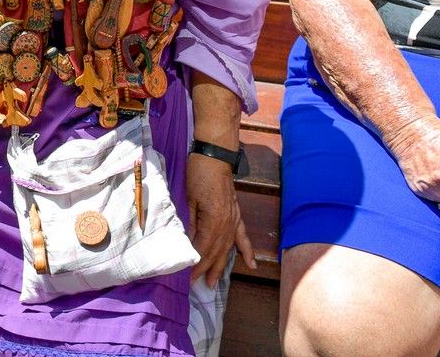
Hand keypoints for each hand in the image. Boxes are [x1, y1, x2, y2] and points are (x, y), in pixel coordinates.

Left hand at [186, 151, 253, 284]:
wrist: (215, 155)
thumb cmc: (198, 173)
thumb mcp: (189, 198)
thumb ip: (191, 222)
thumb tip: (189, 243)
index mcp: (213, 219)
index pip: (203, 247)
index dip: (196, 263)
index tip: (188, 275)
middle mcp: (227, 223)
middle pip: (216, 251)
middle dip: (206, 268)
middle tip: (197, 284)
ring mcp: (234, 219)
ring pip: (228, 248)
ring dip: (221, 265)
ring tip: (214, 281)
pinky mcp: (237, 214)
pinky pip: (243, 236)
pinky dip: (246, 250)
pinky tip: (251, 264)